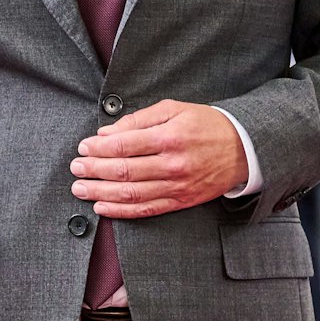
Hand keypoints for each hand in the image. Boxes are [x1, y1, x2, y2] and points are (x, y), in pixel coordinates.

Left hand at [69, 100, 248, 218]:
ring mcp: (178, 186)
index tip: (83, 148)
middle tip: (75, 168)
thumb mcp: (174, 109)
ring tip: (80, 188)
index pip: (124, 145)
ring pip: (131, 194)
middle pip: (124, 171)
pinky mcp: (181, 201)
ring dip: (101, 192)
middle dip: (94, 170)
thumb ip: (139, 120)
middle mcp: (173, 164)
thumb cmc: (206, 125)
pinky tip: (103, 206)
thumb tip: (107, 133)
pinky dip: (121, 211)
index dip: (99, 148)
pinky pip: (147, 210)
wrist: (244, 148)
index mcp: (170, 137)